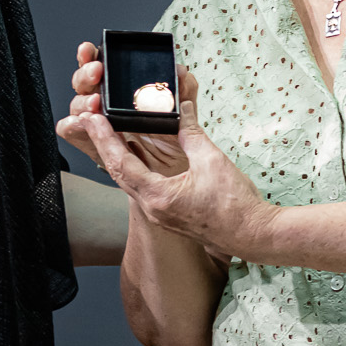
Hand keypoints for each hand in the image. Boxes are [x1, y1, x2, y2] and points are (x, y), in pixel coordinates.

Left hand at [59, 59, 268, 258]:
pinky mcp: (170, 214)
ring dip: (118, 157)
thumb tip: (181, 111)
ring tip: (108, 133)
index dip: (104, 138)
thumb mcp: (211, 160)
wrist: (253, 235)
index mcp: (158, 197)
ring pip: (130, 182)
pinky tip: (135, 155)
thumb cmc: (235, 205)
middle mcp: (153, 208)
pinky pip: (144, 188)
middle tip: (91, 120)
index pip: (120, 163)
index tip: (92, 119)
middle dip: (104, 145)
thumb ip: (190, 134)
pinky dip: (135, 168)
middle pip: (118, 172)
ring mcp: (161, 214)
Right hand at [61, 40, 187, 177]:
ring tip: (95, 102)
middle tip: (96, 72)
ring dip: (82, 100)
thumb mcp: (183, 114)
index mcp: (123, 92)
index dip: (92, 55)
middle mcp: (107, 106)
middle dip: (86, 74)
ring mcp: (98, 125)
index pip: (102, 68)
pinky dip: (72, 125)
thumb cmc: (176, 145)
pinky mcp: (92, 146)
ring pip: (77, 105)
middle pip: (84, 84)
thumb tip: (181, 72)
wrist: (176, 178)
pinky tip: (82, 122)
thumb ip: (184, 92)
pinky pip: (72, 132)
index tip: (92, 49)